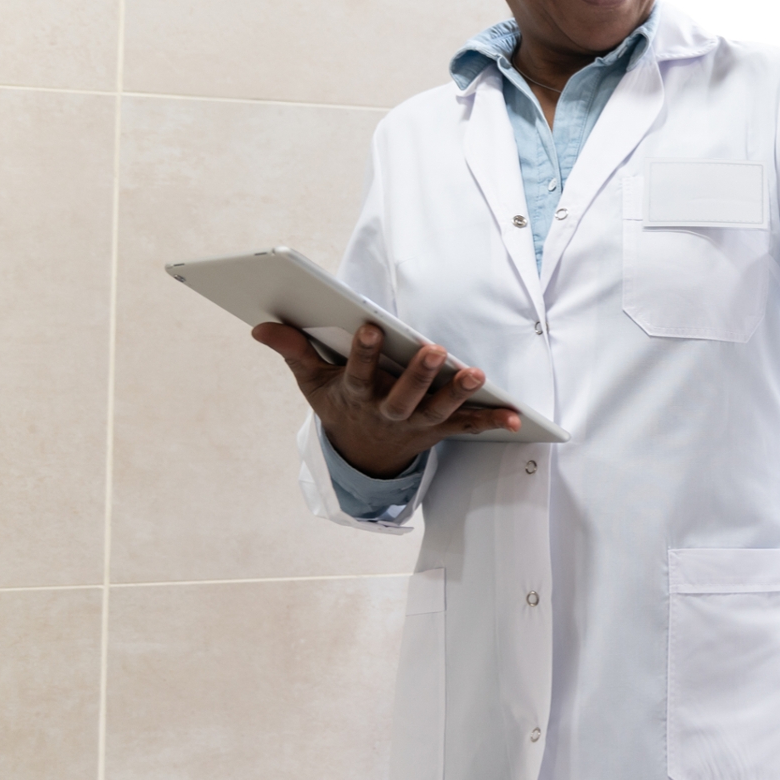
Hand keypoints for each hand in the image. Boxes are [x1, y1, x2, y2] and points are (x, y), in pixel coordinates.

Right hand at [251, 321, 519, 477]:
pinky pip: (469, 427)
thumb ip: (294, 350)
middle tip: (434, 349)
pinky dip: (493, 421)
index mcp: (356, 396)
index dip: (365, 353)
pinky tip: (518, 417)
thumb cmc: (340, 404)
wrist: (362, 453)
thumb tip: (262, 326)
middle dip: (418, 374)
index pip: (359, 373)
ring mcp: (417, 423)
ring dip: (458, 393)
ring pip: (439, 411)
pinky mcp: (441, 429)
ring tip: (475, 373)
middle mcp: (388, 412)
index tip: (372, 326)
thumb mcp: (313, 381)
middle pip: (404, 396)